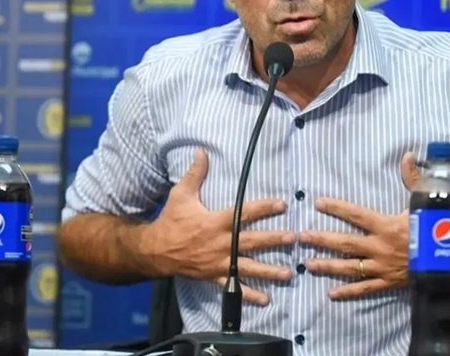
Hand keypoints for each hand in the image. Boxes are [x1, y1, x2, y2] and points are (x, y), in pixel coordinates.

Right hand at [136, 148, 294, 304]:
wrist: (155, 251)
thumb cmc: (171, 220)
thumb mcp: (181, 195)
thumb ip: (195, 174)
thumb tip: (202, 151)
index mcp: (215, 222)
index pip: (243, 213)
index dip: (263, 207)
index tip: (282, 204)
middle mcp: (220, 244)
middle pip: (251, 241)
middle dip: (273, 240)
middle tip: (293, 238)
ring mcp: (219, 263)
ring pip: (248, 267)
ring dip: (269, 270)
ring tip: (289, 273)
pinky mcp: (215, 276)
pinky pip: (234, 287)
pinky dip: (250, 294)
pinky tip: (266, 299)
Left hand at [299, 152, 422, 299]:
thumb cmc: (437, 227)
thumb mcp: (424, 200)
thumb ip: (413, 177)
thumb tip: (408, 154)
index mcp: (386, 226)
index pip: (356, 215)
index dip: (337, 208)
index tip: (318, 202)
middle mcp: (380, 247)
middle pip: (345, 243)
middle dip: (322, 239)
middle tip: (301, 237)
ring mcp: (382, 266)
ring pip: (350, 267)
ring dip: (328, 265)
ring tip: (308, 264)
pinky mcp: (388, 282)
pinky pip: (365, 288)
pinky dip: (349, 291)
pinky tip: (332, 293)